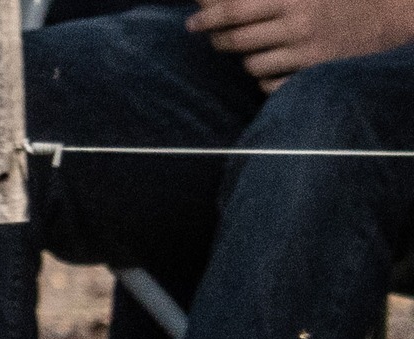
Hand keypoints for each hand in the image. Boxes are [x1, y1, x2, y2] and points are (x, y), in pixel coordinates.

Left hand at [188, 0, 413, 86]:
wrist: (390, 13)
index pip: (234, 9)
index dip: (207, 16)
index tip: (191, 23)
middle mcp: (295, 23)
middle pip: (236, 40)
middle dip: (220, 40)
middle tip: (217, 38)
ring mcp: (304, 51)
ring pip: (250, 64)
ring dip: (247, 59)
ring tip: (256, 49)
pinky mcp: (312, 74)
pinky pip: (270, 85)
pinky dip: (266, 78)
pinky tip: (274, 66)